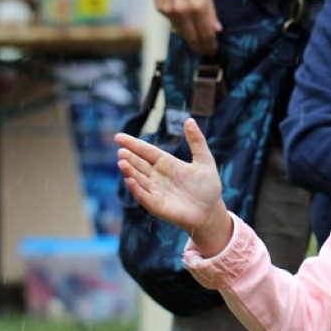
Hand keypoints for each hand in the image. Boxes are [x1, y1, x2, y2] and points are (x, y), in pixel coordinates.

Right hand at [116, 118, 231, 256]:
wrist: (211, 211)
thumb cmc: (208, 187)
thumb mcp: (204, 160)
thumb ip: (196, 141)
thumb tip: (189, 120)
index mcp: (167, 163)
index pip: (146, 151)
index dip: (133, 144)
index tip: (119, 136)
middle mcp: (157, 176)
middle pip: (139, 164)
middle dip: (129, 157)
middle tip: (121, 150)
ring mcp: (155, 190)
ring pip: (138, 178)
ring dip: (130, 171)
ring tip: (122, 161)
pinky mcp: (156, 205)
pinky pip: (143, 195)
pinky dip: (136, 188)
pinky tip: (130, 180)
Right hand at [144, 0, 221, 55]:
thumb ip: (210, 11)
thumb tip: (216, 29)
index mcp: (198, 5)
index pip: (206, 33)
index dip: (210, 44)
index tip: (213, 50)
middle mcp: (183, 11)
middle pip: (193, 38)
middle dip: (200, 47)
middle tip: (206, 52)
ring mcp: (169, 12)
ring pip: (182, 32)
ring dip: (190, 37)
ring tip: (196, 40)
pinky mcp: (160, 9)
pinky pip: (173, 22)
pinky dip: (179, 22)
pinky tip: (182, 15)